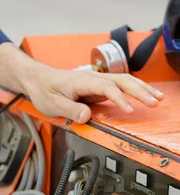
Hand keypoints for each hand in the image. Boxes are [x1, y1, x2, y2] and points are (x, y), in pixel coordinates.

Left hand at [15, 67, 164, 123]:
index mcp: (83, 81)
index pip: (107, 87)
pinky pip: (120, 86)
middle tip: (154, 102)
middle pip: (122, 80)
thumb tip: (87, 116)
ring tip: (158, 98)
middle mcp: (93, 78)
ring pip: (124, 81)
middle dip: (140, 90)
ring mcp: (96, 82)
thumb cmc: (43, 89)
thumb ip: (70, 109)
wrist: (37, 79)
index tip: (129, 110)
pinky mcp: (97, 87)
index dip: (120, 98)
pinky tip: (145, 94)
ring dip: (142, 88)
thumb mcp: (52, 103)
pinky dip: (135, 89)